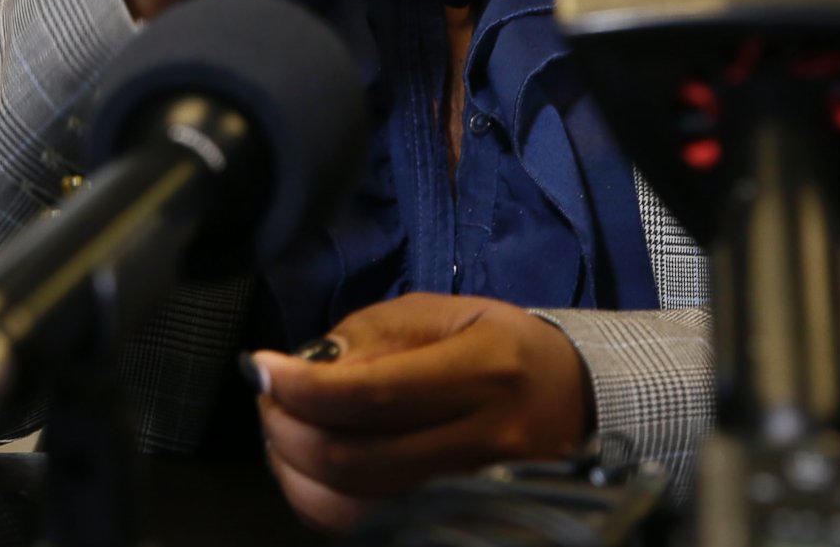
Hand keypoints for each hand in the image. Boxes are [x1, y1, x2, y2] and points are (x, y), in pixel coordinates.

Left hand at [251, 294, 593, 533]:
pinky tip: (310, 468)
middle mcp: (484, 443)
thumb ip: (374, 335)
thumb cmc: (504, 349)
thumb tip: (306, 367)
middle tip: (268, 397)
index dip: (302, 388)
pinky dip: (323, 503)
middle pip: (355, 460)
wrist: (579, 402)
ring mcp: (476, 496)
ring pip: (357, 508)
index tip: (260, 368)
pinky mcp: (462, 524)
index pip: (373, 395)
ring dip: (295, 470)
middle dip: (287, 428)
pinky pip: (372, 529)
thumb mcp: (446, 314)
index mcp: (483, 374)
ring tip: (284, 430)